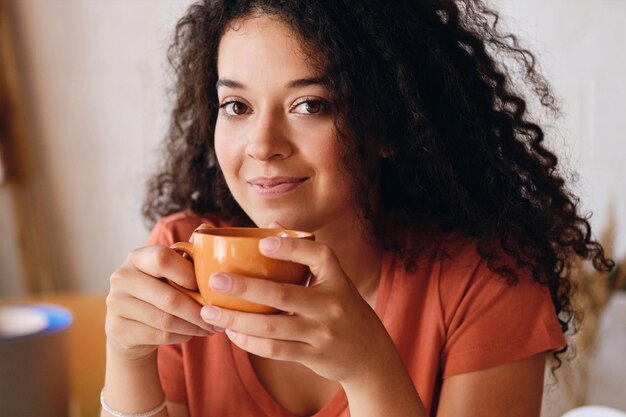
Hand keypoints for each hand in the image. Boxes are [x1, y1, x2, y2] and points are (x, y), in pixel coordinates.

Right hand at [105, 245, 219, 360]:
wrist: (131, 323)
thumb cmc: (160, 289)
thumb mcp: (171, 269)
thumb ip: (189, 251)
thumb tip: (206, 228)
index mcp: (138, 257)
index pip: (163, 259)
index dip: (189, 275)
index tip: (209, 287)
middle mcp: (122, 277)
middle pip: (169, 298)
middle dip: (199, 311)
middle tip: (219, 317)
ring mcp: (116, 303)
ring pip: (166, 320)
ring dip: (194, 326)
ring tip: (211, 328)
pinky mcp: (118, 328)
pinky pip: (159, 335)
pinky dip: (181, 336)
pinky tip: (192, 334)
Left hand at [199, 236, 396, 382]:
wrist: (370, 356)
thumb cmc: (343, 309)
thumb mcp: (335, 282)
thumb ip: (306, 257)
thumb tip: (273, 225)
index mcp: (338, 280)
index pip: (320, 255)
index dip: (291, 248)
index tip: (262, 243)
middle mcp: (333, 305)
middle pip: (284, 293)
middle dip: (245, 286)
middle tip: (215, 279)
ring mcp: (323, 332)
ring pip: (272, 325)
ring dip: (237, 318)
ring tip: (211, 311)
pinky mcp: (314, 355)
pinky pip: (275, 349)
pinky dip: (250, 341)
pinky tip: (231, 332)